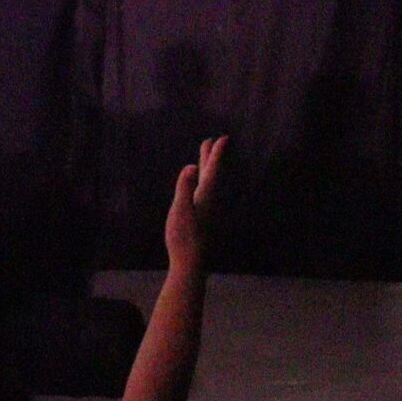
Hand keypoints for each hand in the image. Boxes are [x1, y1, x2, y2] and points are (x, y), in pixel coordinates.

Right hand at [164, 136, 226, 272]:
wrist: (190, 262)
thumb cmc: (183, 237)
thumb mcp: (180, 210)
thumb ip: (184, 188)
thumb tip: (191, 167)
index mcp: (205, 196)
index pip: (211, 170)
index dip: (215, 154)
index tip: (221, 138)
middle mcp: (209, 201)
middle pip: (211, 174)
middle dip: (211, 157)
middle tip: (213, 141)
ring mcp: (206, 209)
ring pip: (207, 183)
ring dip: (206, 168)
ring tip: (202, 159)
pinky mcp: (201, 217)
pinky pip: (203, 192)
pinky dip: (200, 182)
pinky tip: (196, 186)